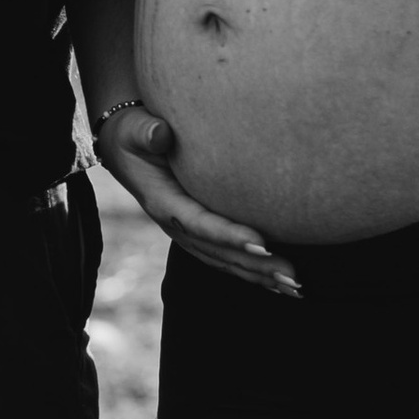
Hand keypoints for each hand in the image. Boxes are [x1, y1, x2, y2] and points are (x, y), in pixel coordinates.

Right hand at [90, 103, 300, 299]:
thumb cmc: (133, 132)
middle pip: (219, 252)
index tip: (261, 243)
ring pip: (227, 261)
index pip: (198, 223)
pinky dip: (254, 271)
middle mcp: (176, 226)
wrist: (123, 147)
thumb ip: (146, 132)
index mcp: (162, 203)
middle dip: (256, 266)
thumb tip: (160, 134)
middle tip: (293, 277)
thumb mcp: (134, 130)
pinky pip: (228, 257)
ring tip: (296, 288)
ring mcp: (188, 234)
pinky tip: (280, 283)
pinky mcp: (199, 234)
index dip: (229, 235)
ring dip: (261, 276)